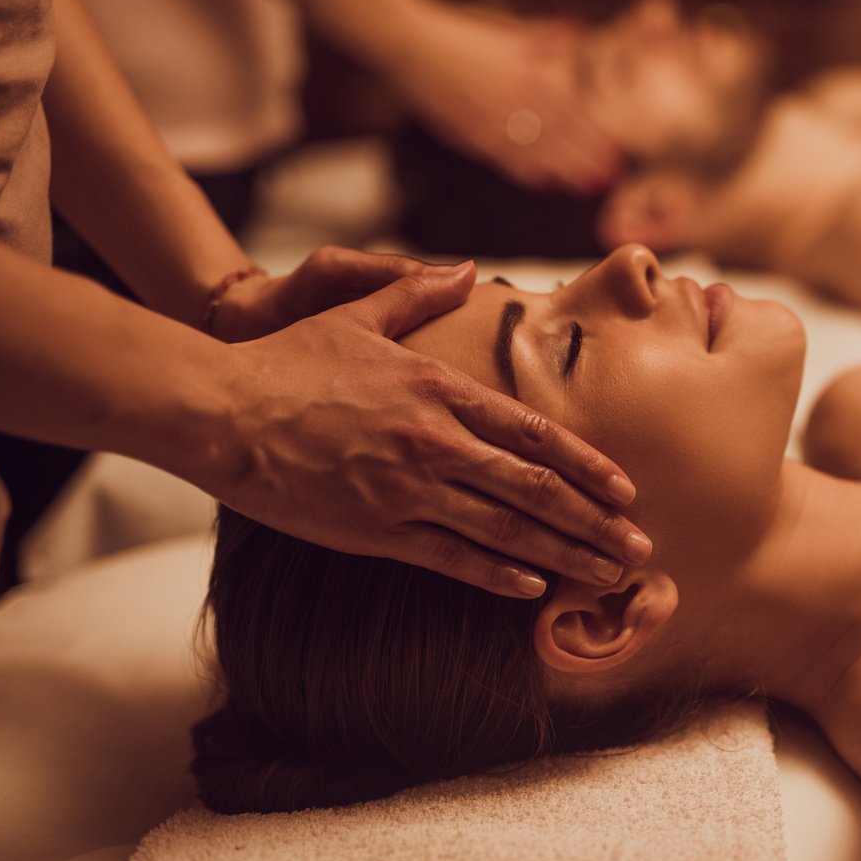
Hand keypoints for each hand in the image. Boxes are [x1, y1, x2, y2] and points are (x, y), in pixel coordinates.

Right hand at [202, 262, 650, 596]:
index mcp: (440, 390)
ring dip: (565, 555)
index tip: (626, 488)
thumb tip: (469, 269)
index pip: (535, 432)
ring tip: (609, 574)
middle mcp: (437, 441)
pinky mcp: (373, 529)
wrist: (220, 407)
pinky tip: (535, 591)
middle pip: (536, 489)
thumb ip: (420, 291)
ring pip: (506, 530)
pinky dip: (497, 577)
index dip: (587, 464)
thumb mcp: (359, 312)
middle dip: (595, 521)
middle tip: (641, 546)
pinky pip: (450, 558)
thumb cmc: (288, 360)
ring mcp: (408, 488)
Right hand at [380, 0, 621, 193]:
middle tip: (612, 176)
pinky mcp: (470, 136)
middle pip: (558, 136)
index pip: (569, 109)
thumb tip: (578, 29)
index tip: (616, 147)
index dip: (593, 131)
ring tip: (589, 187)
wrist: (411, 45)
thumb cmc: (459, 33)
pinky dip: (527, 172)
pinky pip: (504, 159)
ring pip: (535, 153)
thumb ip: (543, 35)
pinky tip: (546, 183)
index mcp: (526, 75)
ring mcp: (491, 123)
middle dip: (586, 157)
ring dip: (565, 170)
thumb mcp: (506, 30)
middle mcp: (512, 102)